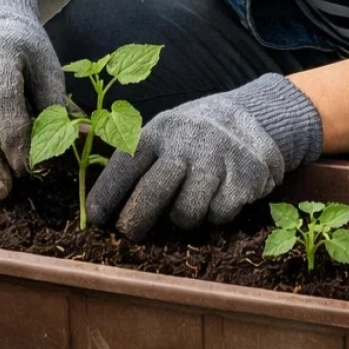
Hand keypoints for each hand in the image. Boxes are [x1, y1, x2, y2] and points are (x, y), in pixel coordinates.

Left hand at [87, 74, 322, 239]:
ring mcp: (217, 159)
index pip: (125, 165)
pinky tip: (218, 197)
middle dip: (135, 221)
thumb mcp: (164, 134)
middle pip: (153, 193)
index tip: (95, 220)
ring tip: (187, 204)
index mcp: (159, 132)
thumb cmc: (193, 136)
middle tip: (130, 233)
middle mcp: (186, 143)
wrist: (253, 116)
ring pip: (186, 213)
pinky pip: (218, 215)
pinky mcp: (244, 177)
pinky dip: (215, 214)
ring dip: (183, 218)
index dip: (107, 195)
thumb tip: (101, 208)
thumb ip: (140, 163)